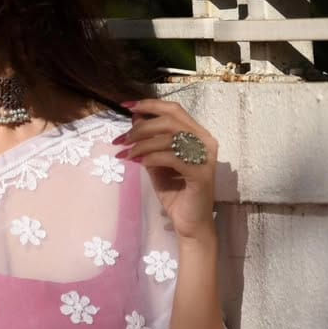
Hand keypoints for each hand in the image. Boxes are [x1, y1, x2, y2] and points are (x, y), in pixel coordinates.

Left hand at [113, 97, 218, 242]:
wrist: (189, 223)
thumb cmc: (175, 193)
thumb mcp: (156, 163)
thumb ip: (149, 142)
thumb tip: (134, 120)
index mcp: (197, 134)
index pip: (174, 109)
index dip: (150, 105)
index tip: (126, 107)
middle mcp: (205, 141)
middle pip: (170, 120)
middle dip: (140, 127)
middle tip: (122, 140)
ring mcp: (205, 157)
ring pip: (170, 137)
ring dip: (142, 143)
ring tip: (126, 154)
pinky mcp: (201, 174)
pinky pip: (172, 158)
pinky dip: (152, 157)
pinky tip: (138, 163)